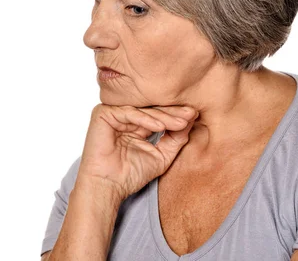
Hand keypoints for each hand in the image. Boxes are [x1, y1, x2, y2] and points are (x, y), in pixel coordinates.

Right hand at [77, 104, 198, 200]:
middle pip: (152, 110)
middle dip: (173, 113)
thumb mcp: (162, 156)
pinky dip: (145, 119)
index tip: (194, 116)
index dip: (176, 116)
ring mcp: (113, 114)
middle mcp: (124, 117)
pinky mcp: (103, 114)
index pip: (158, 115)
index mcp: (136, 124)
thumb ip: (175, 138)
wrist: (108, 187)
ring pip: (143, 110)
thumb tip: (191, 120)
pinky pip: (128, 113)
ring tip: (181, 123)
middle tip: (191, 114)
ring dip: (164, 117)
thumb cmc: (130, 175)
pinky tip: (160, 126)